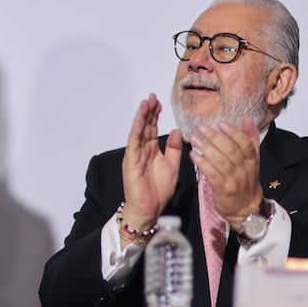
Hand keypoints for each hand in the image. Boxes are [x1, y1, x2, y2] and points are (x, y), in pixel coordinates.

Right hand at [120, 94, 182, 237]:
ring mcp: (135, 155)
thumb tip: (176, 131)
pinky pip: (134, 144)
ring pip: (138, 132)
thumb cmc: (158, 190)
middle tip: (152, 97)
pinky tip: (140, 122)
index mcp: (152, 151)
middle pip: (144, 126)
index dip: (155, 115)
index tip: (159, 103)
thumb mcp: (172, 166)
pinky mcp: (131, 162)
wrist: (149, 208)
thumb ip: (173, 149)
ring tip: (146, 103)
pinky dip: (136, 131)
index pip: (152, 129)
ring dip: (141, 117)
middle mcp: (142, 150)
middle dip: (148, 112)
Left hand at [189, 116, 264, 230]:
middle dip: (215, 138)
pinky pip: (212, 175)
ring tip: (194, 139)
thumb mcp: (252, 160)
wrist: (246, 208)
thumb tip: (247, 119)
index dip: (233, 133)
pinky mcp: (223, 189)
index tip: (220, 123)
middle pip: (231, 151)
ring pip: (221, 162)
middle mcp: (244, 169)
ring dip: (206, 148)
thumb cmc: (245, 180)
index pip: (245, 144)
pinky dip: (202, 164)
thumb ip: (250, 139)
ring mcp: (234, 180)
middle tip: (201, 128)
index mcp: (251, 160)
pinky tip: (193, 155)